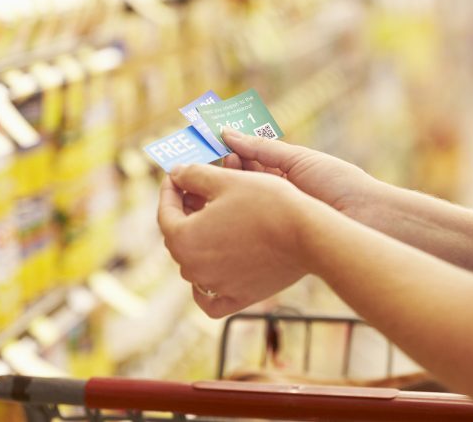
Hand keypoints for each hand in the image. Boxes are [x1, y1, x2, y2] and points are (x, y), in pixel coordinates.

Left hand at [158, 164, 313, 317]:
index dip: (169, 190)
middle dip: (183, 212)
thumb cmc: (266, 203)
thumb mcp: (225, 180)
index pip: (165, 212)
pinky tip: (211, 268)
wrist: (307, 234)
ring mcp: (215, 286)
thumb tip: (176, 174)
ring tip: (211, 220)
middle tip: (195, 193)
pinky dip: (206, 285)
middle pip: (178, 237)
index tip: (176, 177)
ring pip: (193, 263)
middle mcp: (194, 268)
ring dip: (197, 240)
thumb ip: (192, 175)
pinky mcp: (238, 298)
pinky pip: (210, 298)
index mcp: (184, 239)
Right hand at [221, 128, 379, 221]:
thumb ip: (261, 148)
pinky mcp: (271, 236)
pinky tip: (221, 200)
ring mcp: (273, 215)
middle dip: (227, 168)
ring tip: (218, 174)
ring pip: (241, 199)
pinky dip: (233, 209)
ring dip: (228, 186)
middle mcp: (276, 194)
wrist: (365, 217)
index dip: (232, 151)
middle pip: (243, 179)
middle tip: (214, 160)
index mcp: (284, 173)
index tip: (214, 143)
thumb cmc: (337, 182)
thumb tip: (227, 133)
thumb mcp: (297, 159)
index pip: (250, 160)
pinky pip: (247, 221)